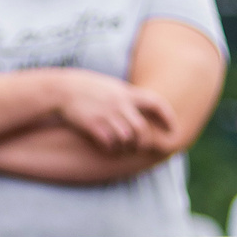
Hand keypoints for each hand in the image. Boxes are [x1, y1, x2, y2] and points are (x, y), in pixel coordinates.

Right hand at [52, 70, 173, 154]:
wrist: (63, 89)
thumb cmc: (89, 88)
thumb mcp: (113, 87)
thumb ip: (128, 97)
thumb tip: (144, 107)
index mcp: (127, 93)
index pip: (156, 103)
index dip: (168, 118)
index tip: (173, 129)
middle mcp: (120, 104)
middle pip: (141, 129)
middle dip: (143, 142)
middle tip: (140, 147)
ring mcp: (106, 115)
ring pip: (126, 138)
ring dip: (126, 147)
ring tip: (122, 148)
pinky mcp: (92, 125)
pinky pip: (108, 143)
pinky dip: (110, 148)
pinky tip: (107, 147)